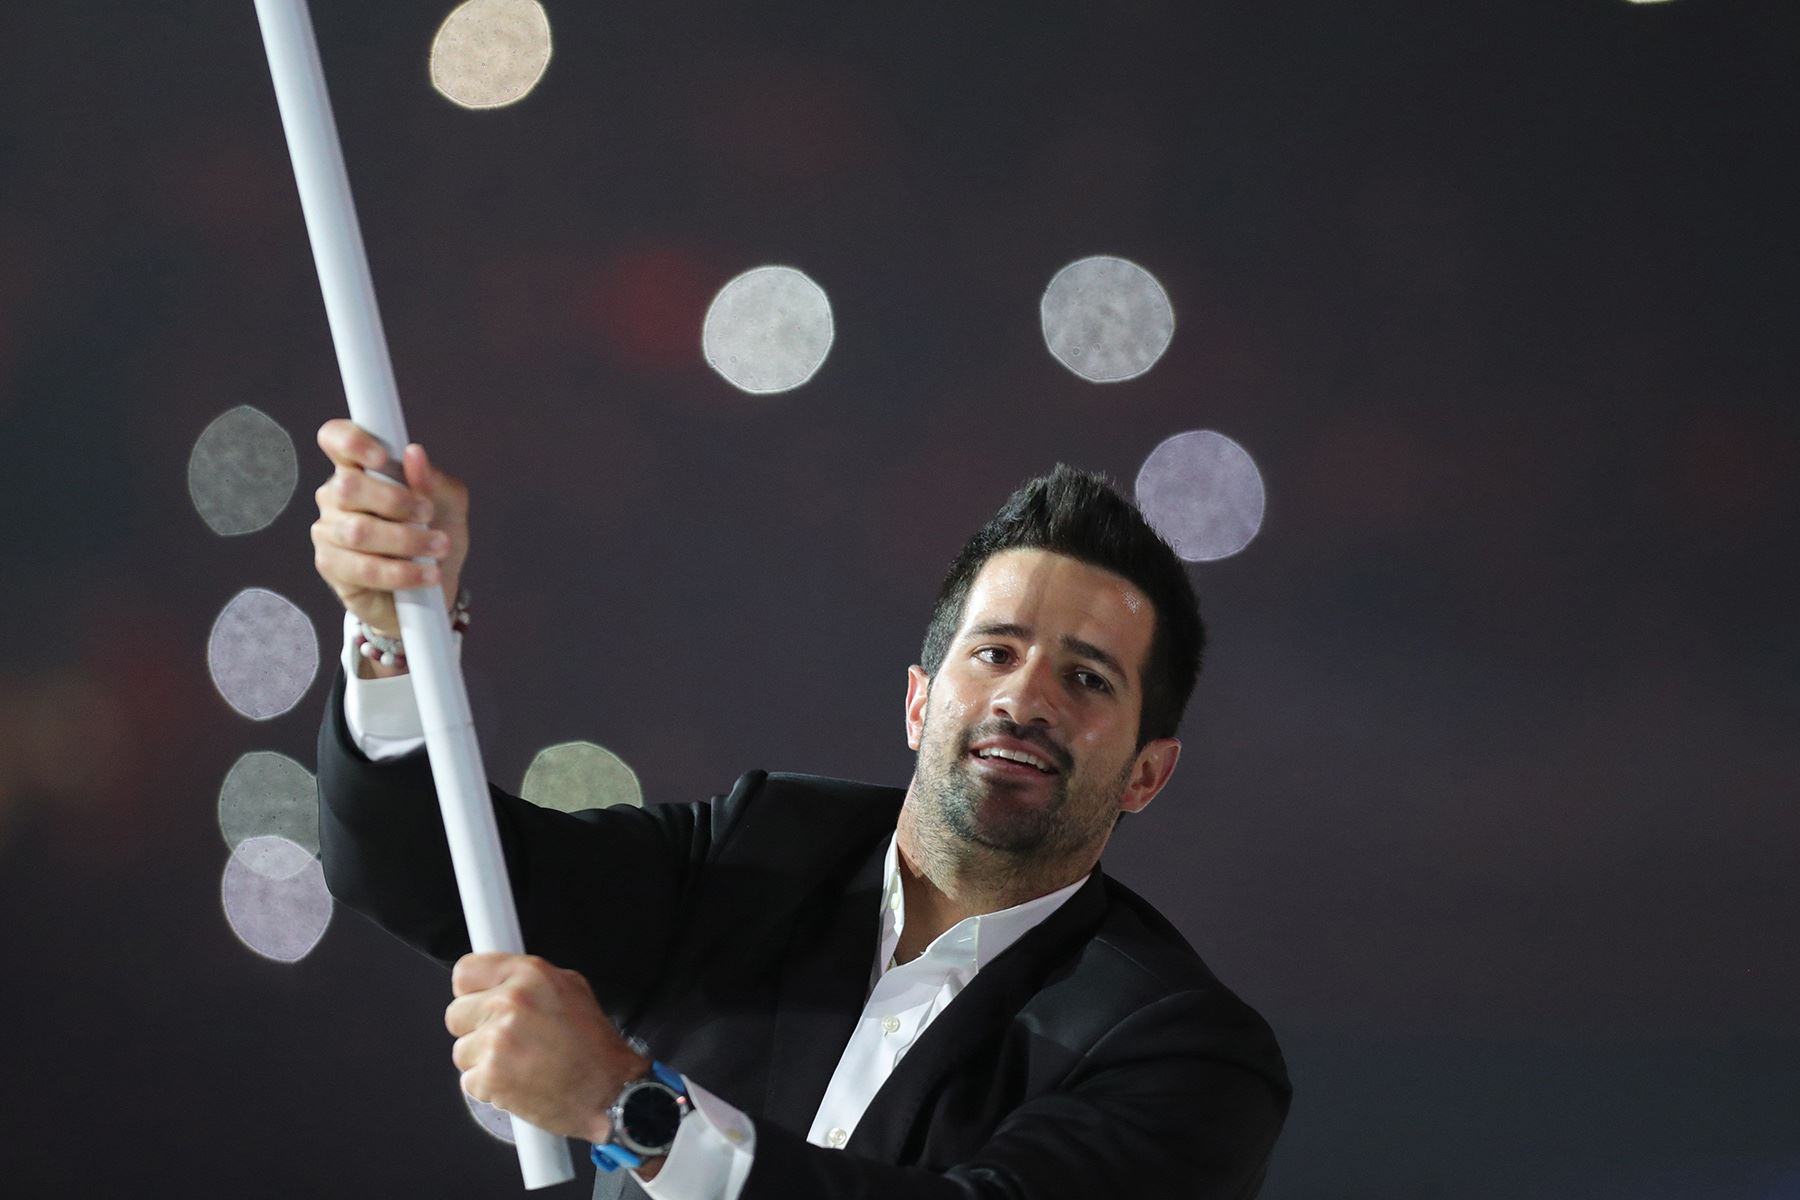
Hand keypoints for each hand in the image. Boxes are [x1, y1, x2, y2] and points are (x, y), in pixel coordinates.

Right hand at [310, 419, 468, 637]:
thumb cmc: (434, 533)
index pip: (336, 438)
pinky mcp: (330, 566)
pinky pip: (362, 568)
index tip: (381, 458)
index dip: (352, 442)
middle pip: (348, 486)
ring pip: (357, 531)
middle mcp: (336, 495)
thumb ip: (433, 480)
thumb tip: (414, 454)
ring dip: (407, 540)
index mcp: (360, 468)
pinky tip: (426, 574)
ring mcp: (329, 530)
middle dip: (396, 501)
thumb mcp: (448, 503)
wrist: (434, 586)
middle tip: (427, 513)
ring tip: (438, 547)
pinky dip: (401, 572)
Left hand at [445, 953, 650, 1147]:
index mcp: (529, 974)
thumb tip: (499, 980)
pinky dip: (489, 1087)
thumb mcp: (573, 989)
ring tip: (519, 1064)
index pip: (465, 972)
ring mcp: (496, 1040)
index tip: (481, 1001)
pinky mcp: (490, 1075)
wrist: (609, 1092)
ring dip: (483, 1061)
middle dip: (476, 1029)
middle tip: (507, 1040)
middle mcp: (510, 1002)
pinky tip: (518, 1083)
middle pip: (456, 1013)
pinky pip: (469, 1080)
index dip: (473, 991)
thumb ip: (530, 981)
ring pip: (461, 1050)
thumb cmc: (595, 1047)